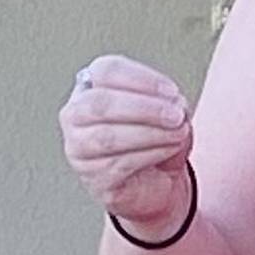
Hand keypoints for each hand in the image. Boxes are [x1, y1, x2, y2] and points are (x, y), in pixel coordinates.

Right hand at [59, 54, 192, 229]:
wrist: (158, 183)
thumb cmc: (157, 139)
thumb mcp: (169, 112)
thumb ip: (169, 103)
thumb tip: (173, 104)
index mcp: (93, 86)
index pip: (106, 71)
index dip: (141, 79)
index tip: (172, 91)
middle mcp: (76, 115)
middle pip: (99, 104)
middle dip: (144, 108)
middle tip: (176, 115)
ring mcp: (79, 148)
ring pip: (107, 136)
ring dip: (151, 133)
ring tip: (178, 133)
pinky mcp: (92, 177)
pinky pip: (119, 163)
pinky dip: (152, 153)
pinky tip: (169, 149)